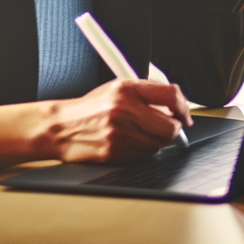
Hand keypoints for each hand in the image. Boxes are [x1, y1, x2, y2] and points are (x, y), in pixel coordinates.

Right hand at [39, 79, 191, 162]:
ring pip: (159, 143)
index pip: (170, 95)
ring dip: (158, 140)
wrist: (60, 128)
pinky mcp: (114, 151)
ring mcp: (119, 133)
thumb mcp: (117, 88)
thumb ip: (147, 93)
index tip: (184, 114)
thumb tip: (177, 105)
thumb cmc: (91, 108)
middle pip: (170, 126)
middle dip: (174, 129)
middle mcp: (124, 110)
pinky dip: (143, 150)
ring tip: (142, 133)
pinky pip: (143, 155)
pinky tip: (129, 141)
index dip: (183, 106)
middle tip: (170, 127)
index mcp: (127, 89)